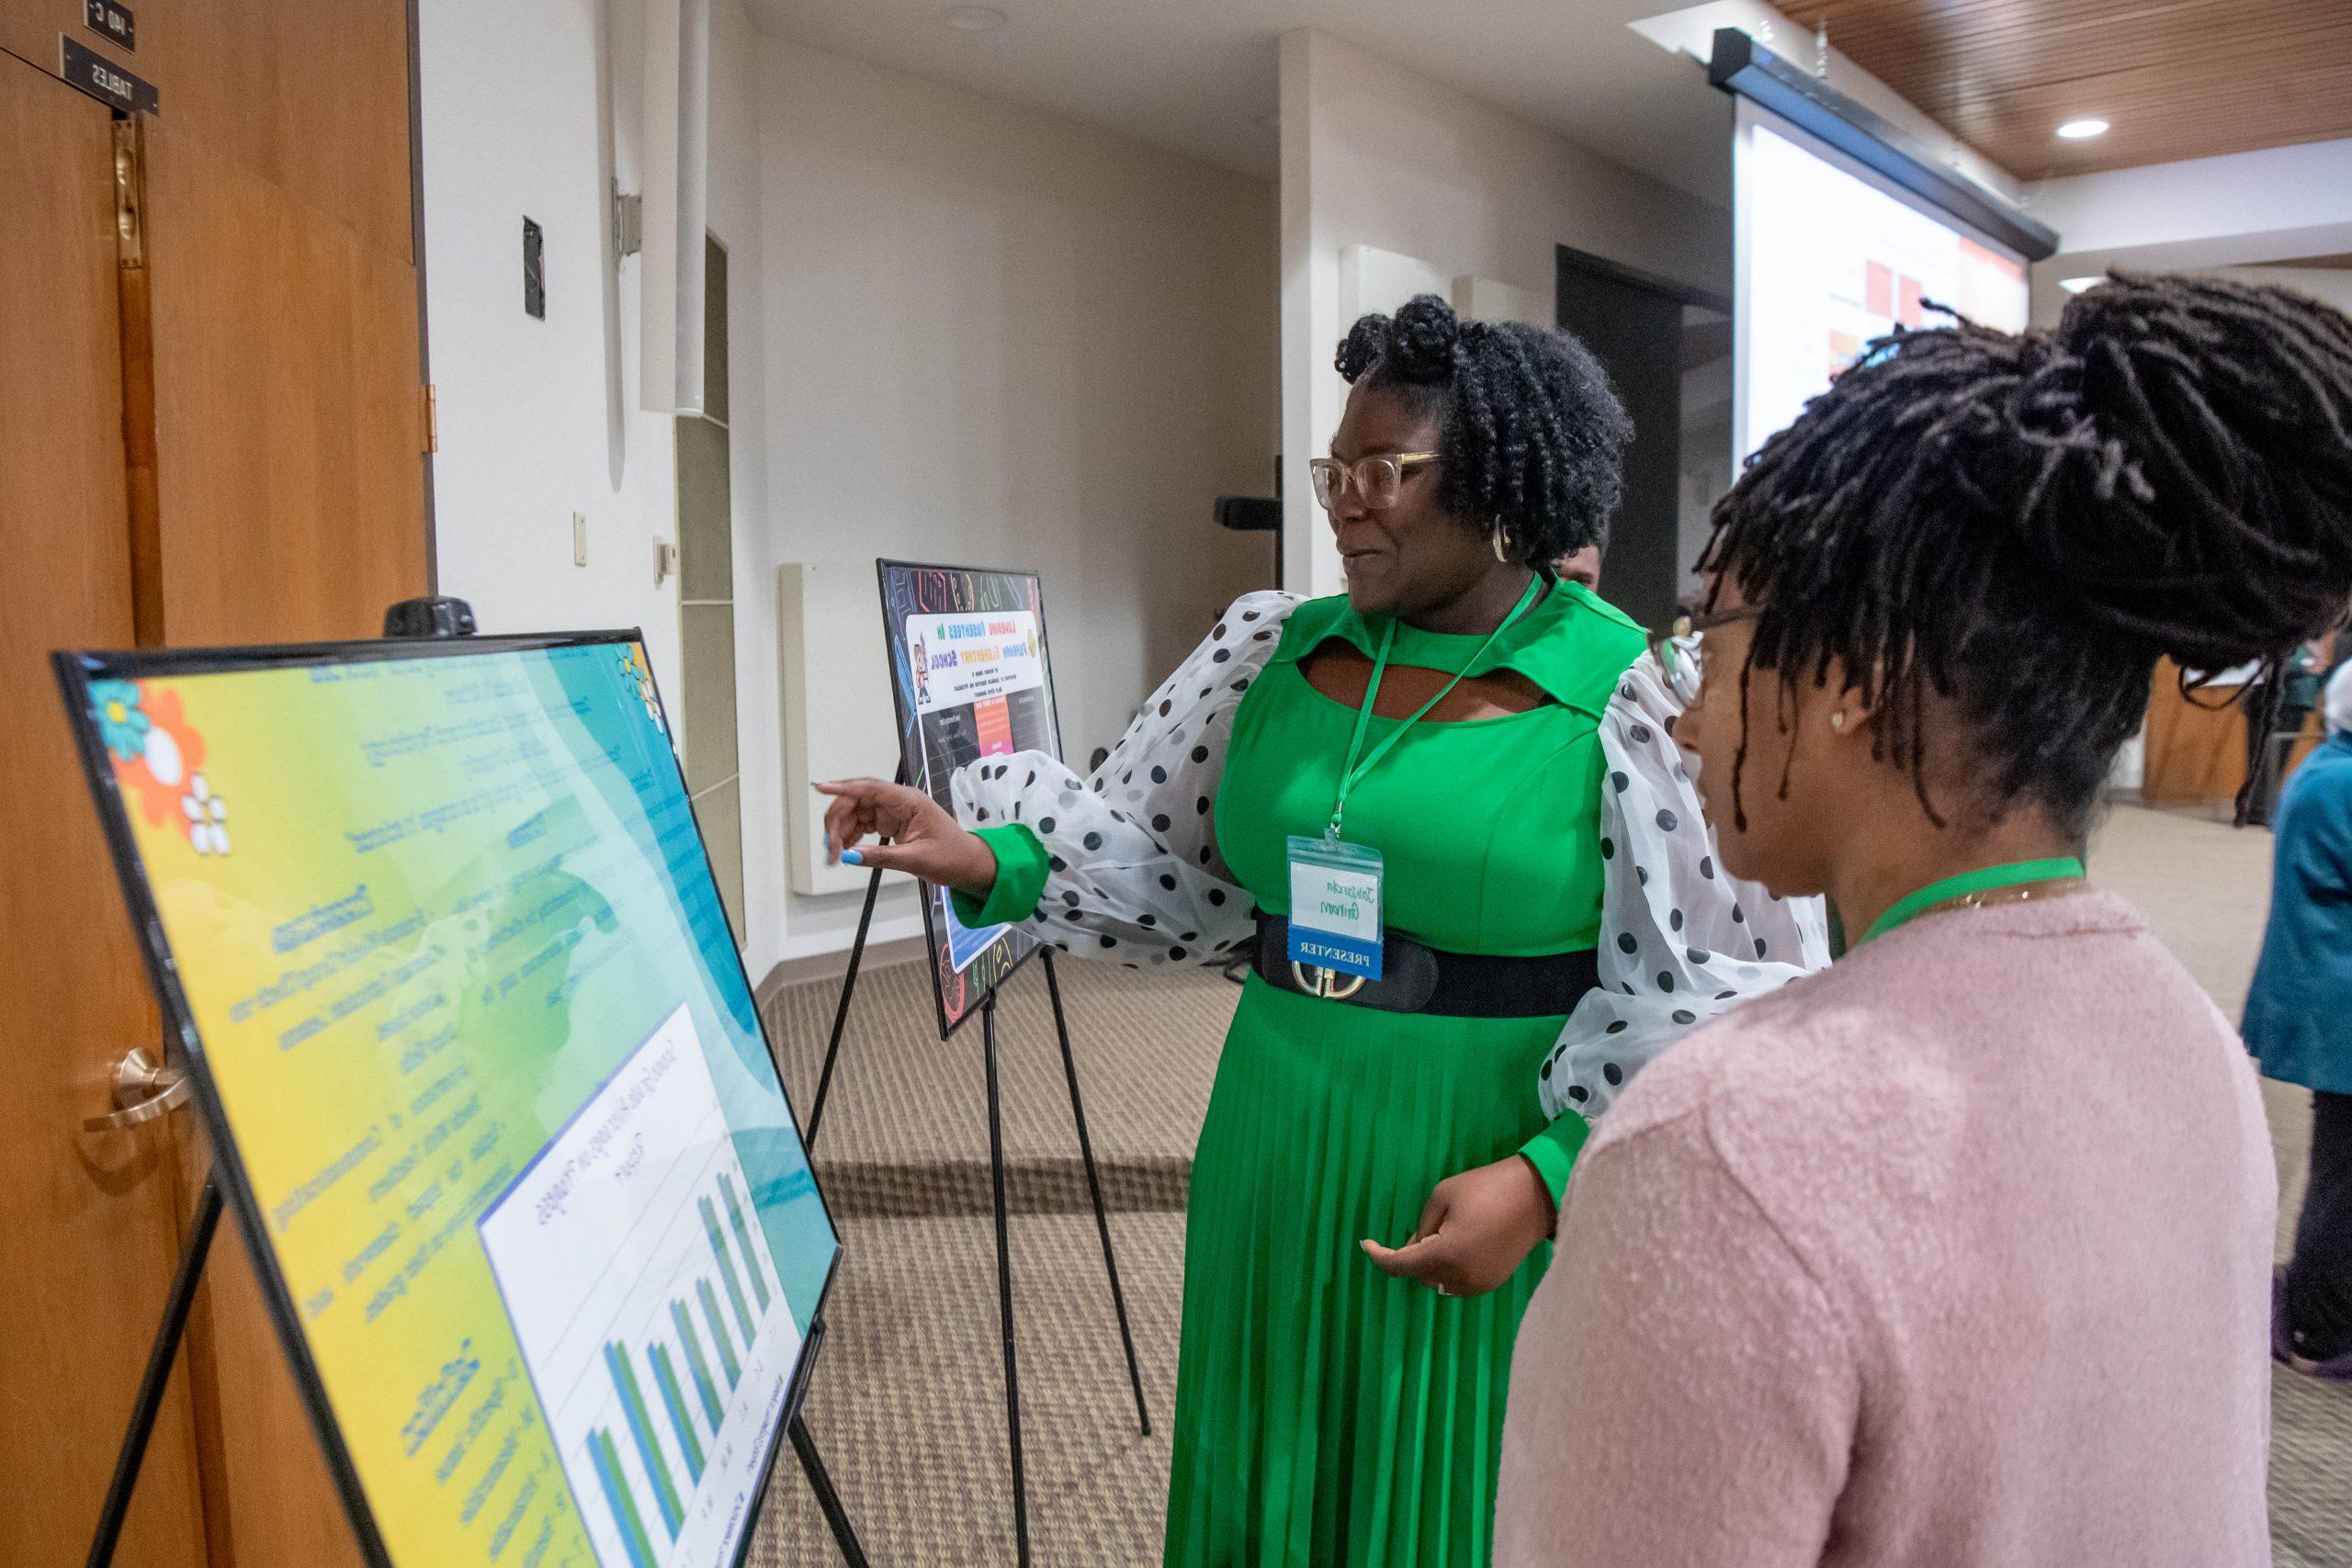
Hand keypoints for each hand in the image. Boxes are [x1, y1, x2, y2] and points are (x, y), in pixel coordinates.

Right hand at [815, 777, 998, 894]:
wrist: (969, 865)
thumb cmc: (952, 856)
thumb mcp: (916, 859)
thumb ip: (880, 857)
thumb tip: (850, 856)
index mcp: (909, 801)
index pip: (870, 788)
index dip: (843, 787)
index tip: (820, 788)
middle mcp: (899, 802)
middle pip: (857, 801)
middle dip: (838, 821)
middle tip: (828, 847)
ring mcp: (894, 811)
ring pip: (856, 813)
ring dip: (841, 831)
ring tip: (834, 855)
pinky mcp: (891, 823)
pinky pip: (863, 824)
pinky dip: (850, 836)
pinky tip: (845, 850)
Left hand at [1361, 1156, 1556, 1297]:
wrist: (1536, 1196)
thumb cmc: (1487, 1188)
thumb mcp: (1443, 1196)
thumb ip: (1421, 1227)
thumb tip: (1413, 1249)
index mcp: (1445, 1255)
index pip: (1400, 1266)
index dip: (1379, 1256)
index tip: (1365, 1244)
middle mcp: (1460, 1278)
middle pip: (1418, 1276)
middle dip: (1411, 1256)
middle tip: (1421, 1229)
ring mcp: (1478, 1284)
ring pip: (1437, 1282)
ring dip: (1430, 1265)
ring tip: (1442, 1234)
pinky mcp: (1491, 1283)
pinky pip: (1457, 1282)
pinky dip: (1449, 1269)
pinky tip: (1458, 1245)